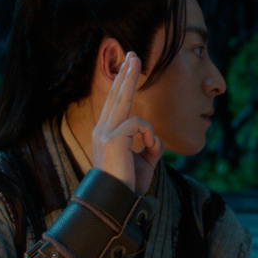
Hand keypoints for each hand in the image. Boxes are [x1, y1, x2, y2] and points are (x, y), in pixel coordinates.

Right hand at [91, 52, 163, 195]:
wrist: (116, 203)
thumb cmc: (128, 185)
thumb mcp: (144, 163)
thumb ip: (149, 147)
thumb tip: (155, 139)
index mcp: (107, 134)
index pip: (115, 104)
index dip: (122, 85)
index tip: (129, 67)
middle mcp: (102, 129)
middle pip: (116, 95)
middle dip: (126, 73)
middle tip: (133, 54)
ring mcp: (104, 132)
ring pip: (124, 100)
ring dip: (138, 97)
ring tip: (141, 100)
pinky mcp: (111, 138)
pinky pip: (139, 124)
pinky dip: (149, 135)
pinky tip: (147, 147)